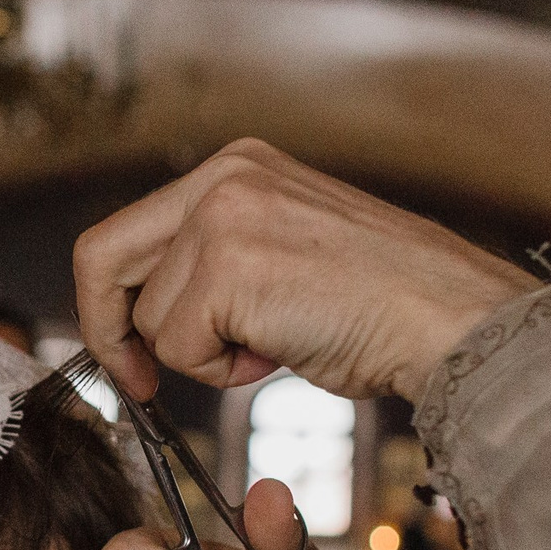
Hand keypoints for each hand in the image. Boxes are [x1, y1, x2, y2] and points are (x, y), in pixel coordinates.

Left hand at [72, 138, 532, 403]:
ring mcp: (223, 215)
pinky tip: (280, 351)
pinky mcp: (228, 264)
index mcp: (238, 167)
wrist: (448, 319)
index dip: (111, 301)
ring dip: (202, 356)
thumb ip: (217, 264)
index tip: (129, 351)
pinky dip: (222, 371)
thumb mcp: (284, 254)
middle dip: (111, 331)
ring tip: (274, 345)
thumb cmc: (383, 305)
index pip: (126, 231)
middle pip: (102, 257)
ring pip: (151, 318)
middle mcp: (224, 176)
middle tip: (139, 382)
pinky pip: (179, 346)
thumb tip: (151, 316)